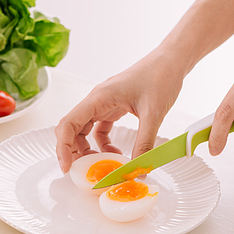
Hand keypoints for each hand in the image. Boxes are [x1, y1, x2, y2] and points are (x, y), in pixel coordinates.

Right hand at [55, 50, 184, 172]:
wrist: (170, 62)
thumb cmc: (160, 77)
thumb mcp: (153, 113)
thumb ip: (144, 143)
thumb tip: (138, 169)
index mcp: (99, 98)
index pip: (69, 124)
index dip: (62, 147)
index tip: (67, 167)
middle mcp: (96, 101)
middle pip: (71, 129)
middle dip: (73, 151)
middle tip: (83, 171)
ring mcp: (103, 104)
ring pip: (83, 130)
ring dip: (87, 149)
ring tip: (101, 165)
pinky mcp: (112, 108)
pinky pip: (99, 130)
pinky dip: (102, 144)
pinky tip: (115, 152)